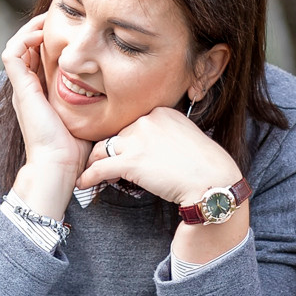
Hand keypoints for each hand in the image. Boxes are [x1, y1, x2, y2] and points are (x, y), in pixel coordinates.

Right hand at [0, 15, 90, 218]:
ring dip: (30, 30)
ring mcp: (23, 89)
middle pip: (26, 49)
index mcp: (42, 94)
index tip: (69, 29)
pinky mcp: (21, 89)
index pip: (39, 58)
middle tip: (58, 18)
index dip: (49, 40)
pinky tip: (42, 35)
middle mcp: (29, 89)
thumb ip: (96, 101)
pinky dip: (23, 40)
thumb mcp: (89, 115)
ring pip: (15, 47)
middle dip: (40, 30)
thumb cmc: (77, 148)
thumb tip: (120, 88)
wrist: (59, 166)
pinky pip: (12, 55)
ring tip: (47, 21)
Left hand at [76, 104, 242, 207]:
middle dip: (109, 152)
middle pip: (115, 136)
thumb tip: (151, 149)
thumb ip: (166, 136)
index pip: (131, 124)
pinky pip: (99, 168)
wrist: (213, 182)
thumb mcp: (187, 138)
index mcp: (160, 112)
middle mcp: (146, 121)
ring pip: (102, 149)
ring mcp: (137, 140)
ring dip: (95, 162)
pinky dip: (88, 176)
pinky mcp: (131, 161)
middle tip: (104, 166)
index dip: (124, 141)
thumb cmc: (205, 166)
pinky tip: (82, 183)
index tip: (121, 152)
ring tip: (91, 173)